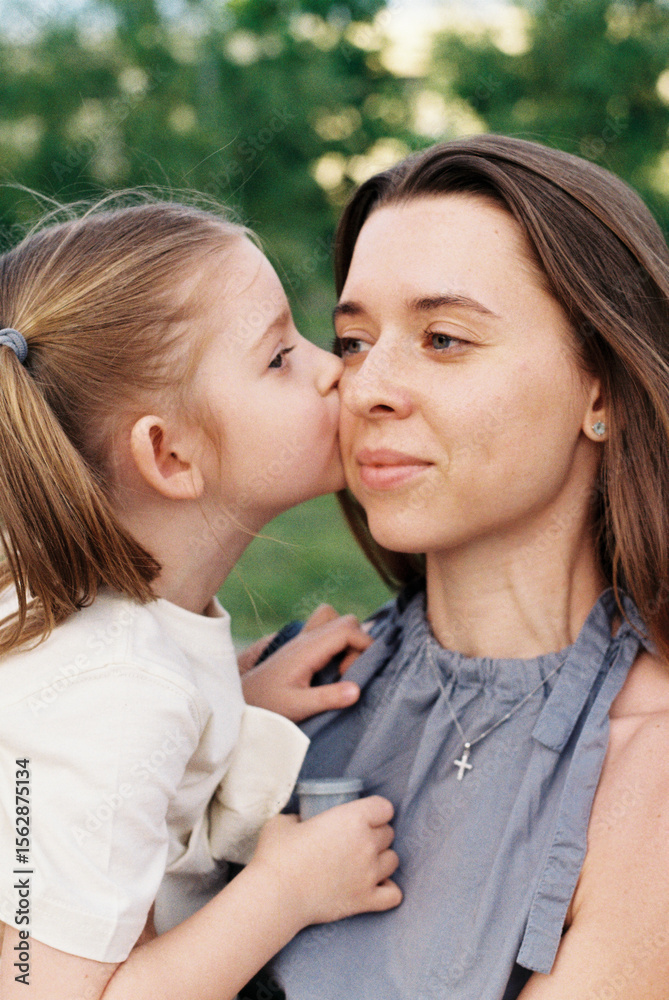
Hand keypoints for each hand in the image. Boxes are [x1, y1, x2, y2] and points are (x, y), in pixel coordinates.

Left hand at [241, 605, 371, 720]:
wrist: (241, 700)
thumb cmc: (267, 704)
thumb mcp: (297, 706)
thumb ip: (327, 698)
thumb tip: (357, 690)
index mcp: (308, 649)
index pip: (347, 629)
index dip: (363, 645)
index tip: (355, 673)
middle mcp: (306, 638)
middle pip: (345, 620)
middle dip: (358, 642)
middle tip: (346, 673)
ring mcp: (303, 640)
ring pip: (335, 620)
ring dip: (347, 639)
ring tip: (340, 669)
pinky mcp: (300, 647)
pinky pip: (326, 630)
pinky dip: (336, 642)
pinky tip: (330, 669)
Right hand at [251, 796, 401, 931]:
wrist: (276, 895)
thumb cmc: (277, 854)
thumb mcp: (284, 821)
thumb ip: (299, 817)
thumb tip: (302, 821)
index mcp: (352, 818)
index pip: (384, 807)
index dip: (375, 810)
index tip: (364, 815)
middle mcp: (367, 844)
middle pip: (388, 833)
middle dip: (376, 834)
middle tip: (357, 840)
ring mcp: (369, 874)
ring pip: (393, 860)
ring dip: (382, 859)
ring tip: (365, 862)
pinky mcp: (365, 900)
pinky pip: (394, 894)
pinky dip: (388, 889)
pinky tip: (376, 886)